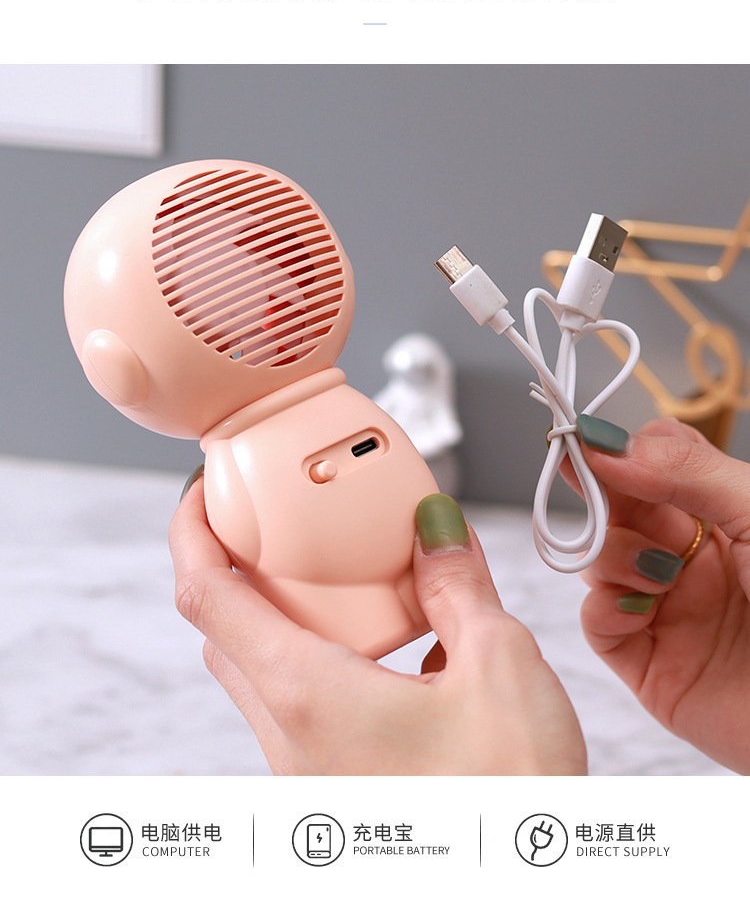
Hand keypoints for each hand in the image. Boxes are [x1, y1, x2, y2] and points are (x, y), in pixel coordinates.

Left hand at [169, 483, 585, 774]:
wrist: (523, 885)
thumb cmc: (511, 803)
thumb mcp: (500, 668)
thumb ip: (458, 586)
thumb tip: (435, 528)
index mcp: (309, 698)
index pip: (207, 598)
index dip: (192, 533)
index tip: (203, 494)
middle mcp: (291, 743)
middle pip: (226, 635)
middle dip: (241, 571)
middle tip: (280, 527)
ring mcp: (308, 778)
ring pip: (262, 679)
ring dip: (288, 621)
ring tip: (349, 585)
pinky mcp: (335, 796)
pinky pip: (301, 715)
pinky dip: (324, 666)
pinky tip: (397, 657)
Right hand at [576, 415, 749, 771]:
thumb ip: (685, 470)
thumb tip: (606, 444)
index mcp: (725, 513)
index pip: (654, 460)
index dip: (621, 450)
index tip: (591, 445)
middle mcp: (693, 555)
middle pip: (617, 504)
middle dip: (601, 493)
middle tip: (591, 487)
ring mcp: (669, 608)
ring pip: (598, 559)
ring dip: (612, 555)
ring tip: (659, 576)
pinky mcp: (651, 665)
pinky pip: (597, 623)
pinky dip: (603, 608)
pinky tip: (640, 611)